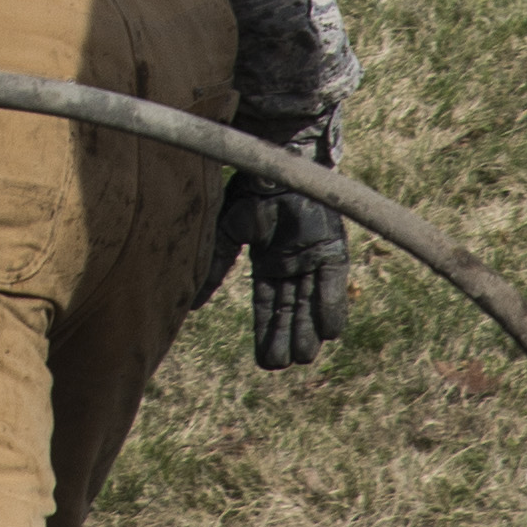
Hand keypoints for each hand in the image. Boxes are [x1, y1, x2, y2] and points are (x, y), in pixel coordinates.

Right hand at [210, 122, 349, 369]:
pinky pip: (333, 280)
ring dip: (307, 328)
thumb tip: (193, 302)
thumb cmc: (251, 190)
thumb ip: (216, 264)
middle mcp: (293, 264)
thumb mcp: (228, 230)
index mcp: (269, 262)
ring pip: (311, 300)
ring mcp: (313, 257)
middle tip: (282, 364)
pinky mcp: (332, 247)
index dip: (266, 330)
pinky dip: (331, 304)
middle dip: (285, 334)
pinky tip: (330, 332)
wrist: (275, 163)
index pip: (267, 303)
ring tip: (303, 357)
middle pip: (290, 307)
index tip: (265, 361)